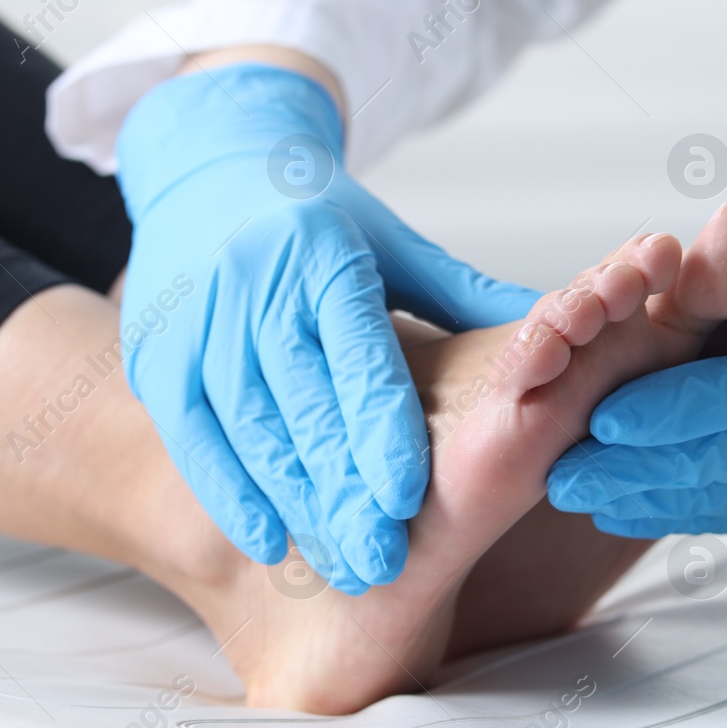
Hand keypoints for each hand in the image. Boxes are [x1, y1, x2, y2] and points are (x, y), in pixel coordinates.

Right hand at [116, 63, 535, 591]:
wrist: (212, 164)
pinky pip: (191, 433)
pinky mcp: (159, 352)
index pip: (356, 351)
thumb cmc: (319, 221)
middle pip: (301, 402)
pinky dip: (228, 490)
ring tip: (341, 563)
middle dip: (341, 489)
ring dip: (293, 503)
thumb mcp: (393, 244)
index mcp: (323, 251)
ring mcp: (198, 317)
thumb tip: (568, 328)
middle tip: (382, 561)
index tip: (404, 496)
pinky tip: (268, 537)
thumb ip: (466, 297)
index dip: (377, 426)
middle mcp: (254, 281)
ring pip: (246, 426)